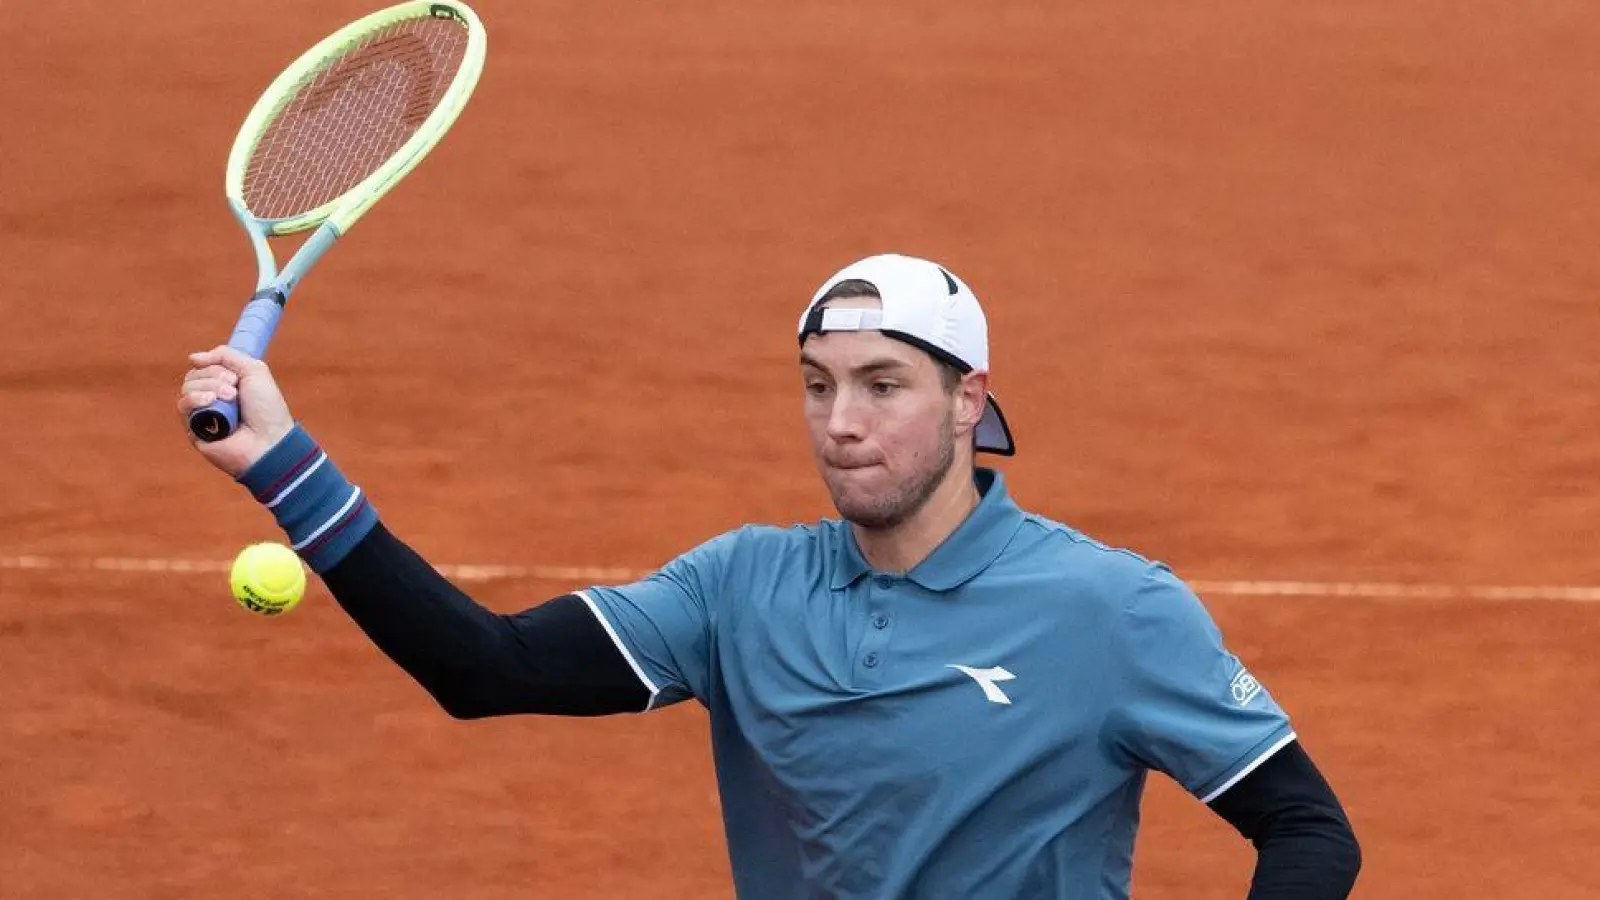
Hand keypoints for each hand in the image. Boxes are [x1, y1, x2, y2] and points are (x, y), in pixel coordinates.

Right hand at [178, 346, 295, 477]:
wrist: (269, 441)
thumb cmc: (267, 409)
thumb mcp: (254, 370)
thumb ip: (226, 356)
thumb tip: (193, 357)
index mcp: (225, 386)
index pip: (204, 367)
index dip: (215, 365)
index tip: (234, 375)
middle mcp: (211, 400)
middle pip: (194, 375)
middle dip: (214, 376)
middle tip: (234, 388)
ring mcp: (201, 414)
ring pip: (187, 388)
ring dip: (209, 387)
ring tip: (230, 398)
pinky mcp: (193, 429)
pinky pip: (182, 406)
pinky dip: (195, 399)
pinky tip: (210, 402)